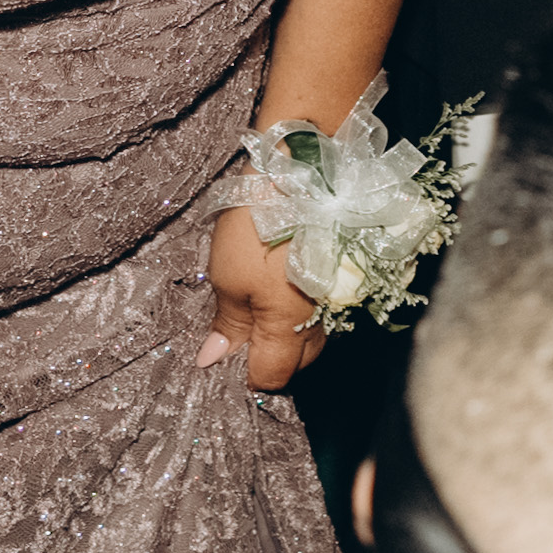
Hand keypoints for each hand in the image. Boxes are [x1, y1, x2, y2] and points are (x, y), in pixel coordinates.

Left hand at [204, 201, 325, 391]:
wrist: (303, 175)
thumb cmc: (260, 225)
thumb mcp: (227, 276)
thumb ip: (227, 324)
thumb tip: (213, 359)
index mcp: (286, 329)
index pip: (271, 378)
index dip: (245, 374)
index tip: (224, 359)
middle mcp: (317, 323)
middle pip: (296, 364)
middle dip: (270, 358)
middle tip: (240, 335)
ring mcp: (332, 302)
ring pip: (311, 337)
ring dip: (286, 335)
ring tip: (258, 310)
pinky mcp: (339, 281)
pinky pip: (320, 312)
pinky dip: (300, 311)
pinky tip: (281, 289)